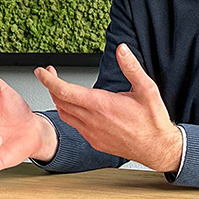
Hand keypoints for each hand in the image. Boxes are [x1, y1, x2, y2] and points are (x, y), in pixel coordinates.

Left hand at [36, 43, 181, 172]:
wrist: (157, 148)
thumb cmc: (153, 121)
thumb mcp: (147, 89)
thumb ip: (132, 67)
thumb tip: (122, 49)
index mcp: (101, 105)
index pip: (64, 91)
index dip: (49, 80)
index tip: (41, 71)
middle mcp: (92, 120)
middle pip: (60, 102)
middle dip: (51, 85)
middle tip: (50, 73)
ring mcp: (91, 133)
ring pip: (64, 115)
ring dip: (58, 100)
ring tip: (59, 88)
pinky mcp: (94, 141)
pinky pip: (74, 125)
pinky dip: (68, 113)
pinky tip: (75, 107)